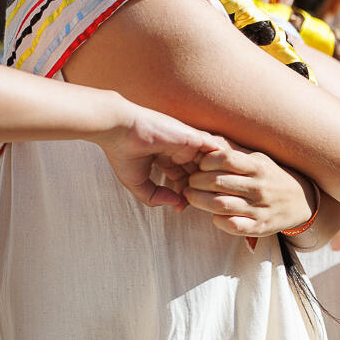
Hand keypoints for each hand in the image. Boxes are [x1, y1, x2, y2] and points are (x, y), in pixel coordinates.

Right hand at [98, 97, 226, 208]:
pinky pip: (216, 151)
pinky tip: (217, 181)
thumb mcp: (137, 183)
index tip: (179, 208)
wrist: (119, 130)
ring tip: (212, 195)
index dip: (183, 194)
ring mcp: (187, 143)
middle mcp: (178, 149)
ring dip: (212, 178)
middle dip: (199, 189)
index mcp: (164, 156)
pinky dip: (220, 165)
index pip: (182, 177)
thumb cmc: (123, 154)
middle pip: (197, 172)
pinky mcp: (194, 138)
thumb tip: (176, 203)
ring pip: (209, 161)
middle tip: (197, 204)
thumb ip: (155, 196)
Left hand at [184, 143, 315, 238]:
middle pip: (218, 182)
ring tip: (191, 195)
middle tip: (190, 181)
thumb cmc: (270, 176)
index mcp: (257, 166)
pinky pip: (233, 226)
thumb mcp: (256, 157)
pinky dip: (217, 220)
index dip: (207, 160)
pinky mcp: (259, 228)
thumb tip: (206, 138)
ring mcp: (260, 209)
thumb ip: (231, 149)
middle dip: (196, 181)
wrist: (301, 201)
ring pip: (221, 205)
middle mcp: (259, 187)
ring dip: (199, 200)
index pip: (226, 159)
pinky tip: (213, 214)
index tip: (200, 164)